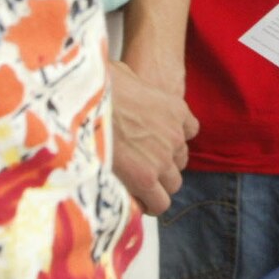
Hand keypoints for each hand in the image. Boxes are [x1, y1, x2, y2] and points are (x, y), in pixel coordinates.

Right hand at [108, 59, 198, 215]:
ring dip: (157, 187)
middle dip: (163, 167)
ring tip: (134, 187)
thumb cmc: (100, 83)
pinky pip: (158, 202)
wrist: (88, 100)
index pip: (189, 131)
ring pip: (173, 184)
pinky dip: (148, 204)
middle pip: (180, 161)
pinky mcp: (147, 178)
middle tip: (140, 168)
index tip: (154, 144)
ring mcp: (163, 158)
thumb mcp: (125, 73)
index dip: (171, 140)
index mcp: (176, 109)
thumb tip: (122, 84)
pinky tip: (131, 200)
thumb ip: (135, 84)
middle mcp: (175, 135)